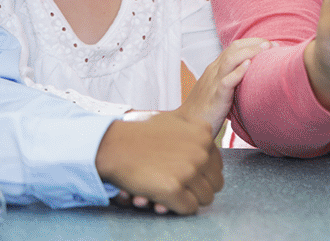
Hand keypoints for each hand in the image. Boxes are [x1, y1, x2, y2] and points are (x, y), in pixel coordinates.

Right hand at [95, 111, 222, 214]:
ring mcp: (189, 170)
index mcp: (204, 133)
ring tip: (170, 194)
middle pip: (215, 183)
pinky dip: (177, 208)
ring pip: (205, 198)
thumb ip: (194, 132)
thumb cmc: (139, 134)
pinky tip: (163, 200)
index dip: (203, 175)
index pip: (217, 165)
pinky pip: (189, 208)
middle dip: (199, 189)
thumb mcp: (174, 120)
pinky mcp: (173, 188)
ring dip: (188, 199)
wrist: (112, 146)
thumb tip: (207, 146)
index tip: (188, 177)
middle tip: (180, 188)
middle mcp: (201, 151)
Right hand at [178, 38, 269, 134]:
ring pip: (229, 61)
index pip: (234, 47)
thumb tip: (253, 73)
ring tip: (265, 49)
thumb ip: (232, 78)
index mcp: (215, 69)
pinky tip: (248, 66)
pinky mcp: (215, 98)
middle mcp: (214, 72)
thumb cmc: (206, 108)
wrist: (187, 125)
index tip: (271, 44)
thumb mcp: (220, 87)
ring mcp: (213, 83)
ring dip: (249, 52)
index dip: (253, 42)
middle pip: (233, 49)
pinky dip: (237, 72)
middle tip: (273, 45)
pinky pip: (225, 82)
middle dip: (254, 43)